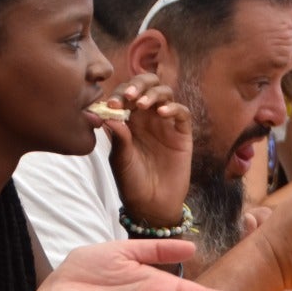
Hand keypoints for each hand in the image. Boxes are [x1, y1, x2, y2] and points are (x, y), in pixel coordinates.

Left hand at [100, 74, 194, 227]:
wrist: (151, 205)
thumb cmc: (131, 183)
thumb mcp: (120, 160)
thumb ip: (118, 137)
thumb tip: (110, 114)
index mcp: (128, 120)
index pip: (126, 95)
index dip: (120, 94)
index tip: (113, 103)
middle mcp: (147, 118)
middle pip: (147, 86)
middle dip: (139, 84)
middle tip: (130, 96)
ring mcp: (165, 124)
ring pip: (165, 94)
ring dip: (153, 94)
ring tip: (143, 105)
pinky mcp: (182, 134)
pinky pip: (182, 113)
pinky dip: (173, 108)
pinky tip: (162, 114)